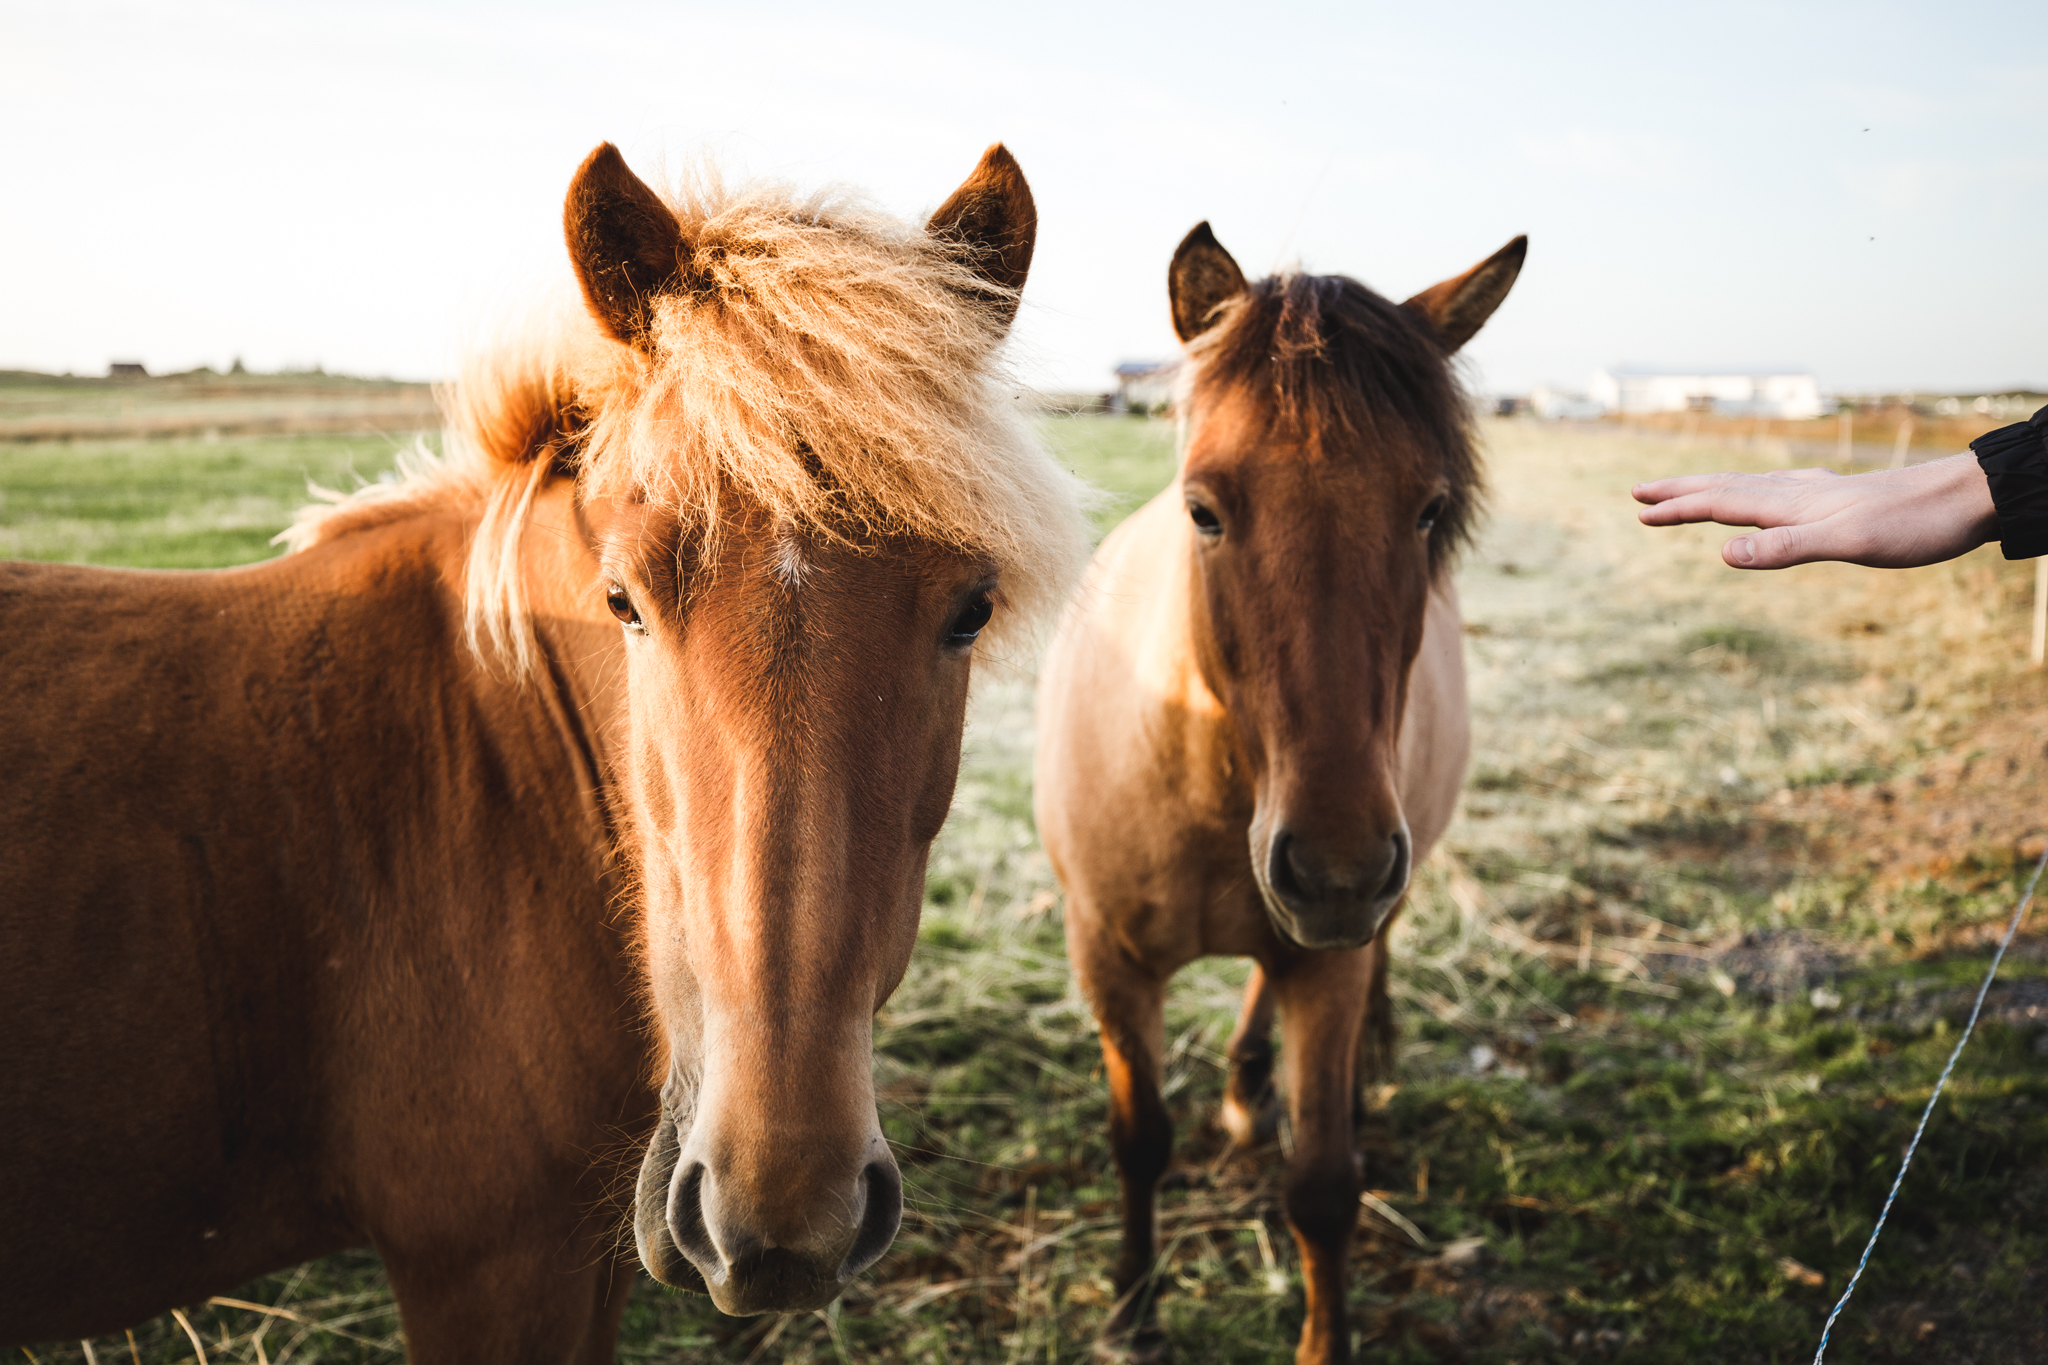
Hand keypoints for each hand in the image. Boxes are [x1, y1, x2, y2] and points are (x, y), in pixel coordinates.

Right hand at [1631, 453, 1999, 568]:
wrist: (1968, 498)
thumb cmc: (1913, 524)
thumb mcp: (1849, 543)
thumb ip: (1786, 548)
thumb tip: (1723, 553)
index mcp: (1792, 503)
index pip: (1720, 503)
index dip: (1678, 508)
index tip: (1639, 512)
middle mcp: (1798, 490)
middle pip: (1725, 486)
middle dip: (1680, 490)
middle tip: (1639, 491)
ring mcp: (1818, 491)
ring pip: (1748, 485)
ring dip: (1709, 488)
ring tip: (1685, 491)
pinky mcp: (1838, 497)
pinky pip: (1775, 490)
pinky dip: (1748, 491)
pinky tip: (1764, 494)